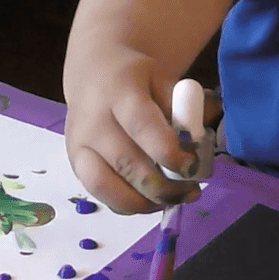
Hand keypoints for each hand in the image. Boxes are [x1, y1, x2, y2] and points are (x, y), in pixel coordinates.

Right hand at [63, 48, 202, 214]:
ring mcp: (79, 145)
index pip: (142, 127)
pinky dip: (129, 204)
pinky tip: (150, 199)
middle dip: (164, 187)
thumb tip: (203, 143)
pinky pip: (102, 195)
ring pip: (108, 187)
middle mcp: (93, 120)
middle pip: (127, 164)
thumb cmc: (135, 80)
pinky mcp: (75, 164)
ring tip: (173, 199)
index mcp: (120, 92)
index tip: (192, 167)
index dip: (169, 153)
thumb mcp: (164, 81)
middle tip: (192, 190)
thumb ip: (186, 110)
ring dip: (146, 202)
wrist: (93, 75)